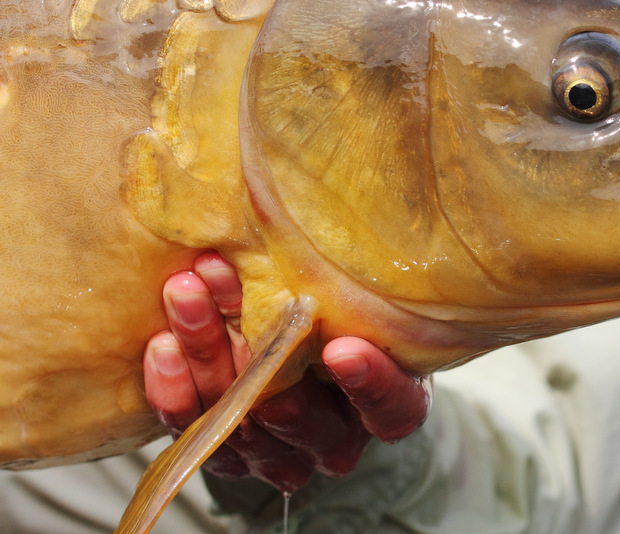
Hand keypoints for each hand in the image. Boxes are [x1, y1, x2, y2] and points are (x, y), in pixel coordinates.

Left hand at [143, 252, 430, 492]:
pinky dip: (174, 389)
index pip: (392, 408)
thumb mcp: (362, 298)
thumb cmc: (346, 315)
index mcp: (389, 407)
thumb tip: (307, 222)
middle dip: (256, 347)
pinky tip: (162, 346)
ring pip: (238, 419)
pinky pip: (194, 435)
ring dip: (205, 350)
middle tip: (225, 280)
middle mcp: (335, 442)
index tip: (340, 347)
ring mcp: (279, 457)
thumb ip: (346, 285)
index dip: (369, 383)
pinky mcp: (228, 461)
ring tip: (183, 291)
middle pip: (295, 411)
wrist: (302, 357)